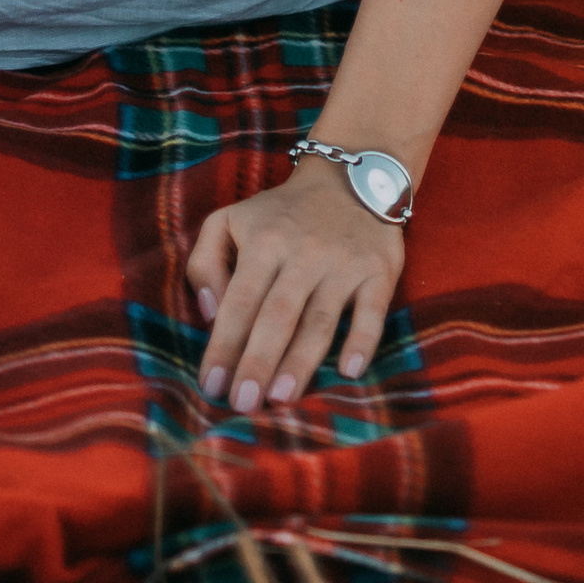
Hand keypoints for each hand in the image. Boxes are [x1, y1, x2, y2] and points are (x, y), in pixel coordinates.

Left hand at [185, 157, 405, 412]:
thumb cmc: (279, 215)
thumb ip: (205, 262)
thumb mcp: (229, 220)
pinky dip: (363, 340)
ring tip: (281, 399)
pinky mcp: (379, 269)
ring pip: (320, 319)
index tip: (211, 386)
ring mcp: (343, 263)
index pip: (239, 301)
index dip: (224, 345)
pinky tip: (349, 371)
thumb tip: (209, 313)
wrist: (349, 177)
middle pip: (278, 315)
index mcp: (264, 241)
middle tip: (243, 405)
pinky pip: (372, 310)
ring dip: (301, 361)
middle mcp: (303, 252)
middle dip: (258, 362)